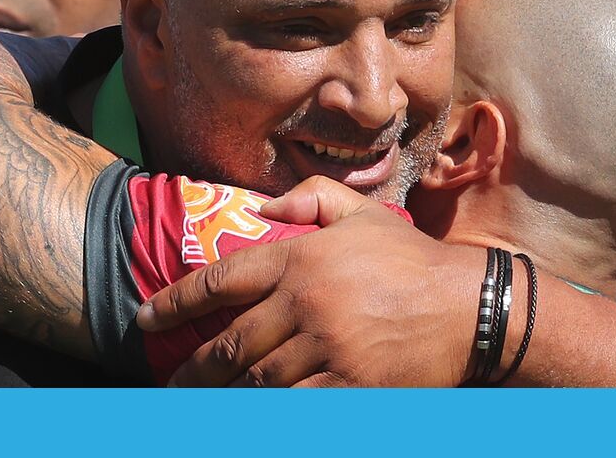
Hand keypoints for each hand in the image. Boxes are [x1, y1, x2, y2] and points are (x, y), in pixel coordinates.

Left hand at [136, 177, 483, 385]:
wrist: (470, 306)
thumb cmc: (410, 259)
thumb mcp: (361, 213)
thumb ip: (309, 199)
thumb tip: (260, 205)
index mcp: (300, 257)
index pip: (221, 280)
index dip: (175, 302)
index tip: (145, 317)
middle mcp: (305, 303)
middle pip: (231, 344)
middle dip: (194, 369)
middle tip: (172, 385)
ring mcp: (327, 348)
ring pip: (257, 382)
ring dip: (225, 398)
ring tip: (202, 407)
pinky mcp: (350, 387)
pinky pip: (295, 407)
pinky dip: (268, 415)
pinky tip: (249, 417)